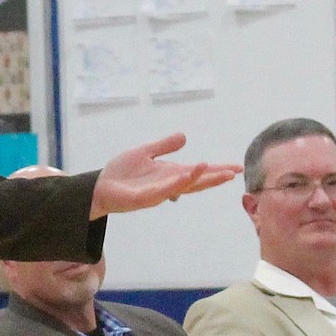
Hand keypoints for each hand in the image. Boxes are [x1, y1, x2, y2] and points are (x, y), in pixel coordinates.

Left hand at [90, 133, 239, 217]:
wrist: (99, 186)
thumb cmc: (121, 172)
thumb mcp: (145, 152)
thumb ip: (164, 146)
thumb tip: (184, 137)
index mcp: (170, 174)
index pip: (198, 172)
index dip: (216, 170)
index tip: (236, 167)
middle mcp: (167, 185)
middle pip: (196, 182)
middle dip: (214, 177)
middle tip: (234, 173)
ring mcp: (157, 193)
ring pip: (182, 187)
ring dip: (198, 179)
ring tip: (214, 170)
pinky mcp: (144, 199)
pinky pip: (163, 192)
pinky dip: (175, 184)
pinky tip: (186, 176)